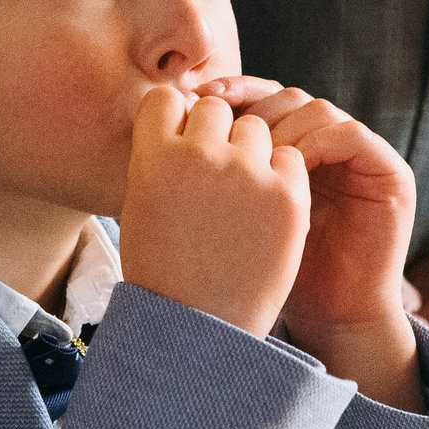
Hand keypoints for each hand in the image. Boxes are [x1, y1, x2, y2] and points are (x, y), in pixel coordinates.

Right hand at [117, 86, 308, 337]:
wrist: (200, 328)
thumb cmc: (162, 270)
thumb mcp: (139, 205)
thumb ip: (158, 159)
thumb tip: (177, 122)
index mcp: (154, 157)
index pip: (167, 100)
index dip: (175, 119)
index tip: (180, 144)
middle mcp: (200, 156)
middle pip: (214, 109)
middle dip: (215, 134)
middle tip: (215, 175)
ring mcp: (247, 174)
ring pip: (255, 129)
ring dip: (250, 152)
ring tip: (241, 197)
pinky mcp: (287, 196)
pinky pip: (290, 158)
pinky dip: (281, 175)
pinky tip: (266, 209)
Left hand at [201, 75, 420, 409]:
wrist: (330, 320)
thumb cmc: (273, 276)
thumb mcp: (237, 215)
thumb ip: (218, 172)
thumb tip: (169, 123)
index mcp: (290, 150)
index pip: (259, 100)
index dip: (229, 93)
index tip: (194, 101)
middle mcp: (326, 147)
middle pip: (287, 96)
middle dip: (252, 103)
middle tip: (221, 118)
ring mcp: (360, 158)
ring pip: (318, 108)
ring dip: (282, 124)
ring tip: (255, 153)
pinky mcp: (389, 174)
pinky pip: (352, 134)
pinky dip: (318, 141)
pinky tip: (288, 164)